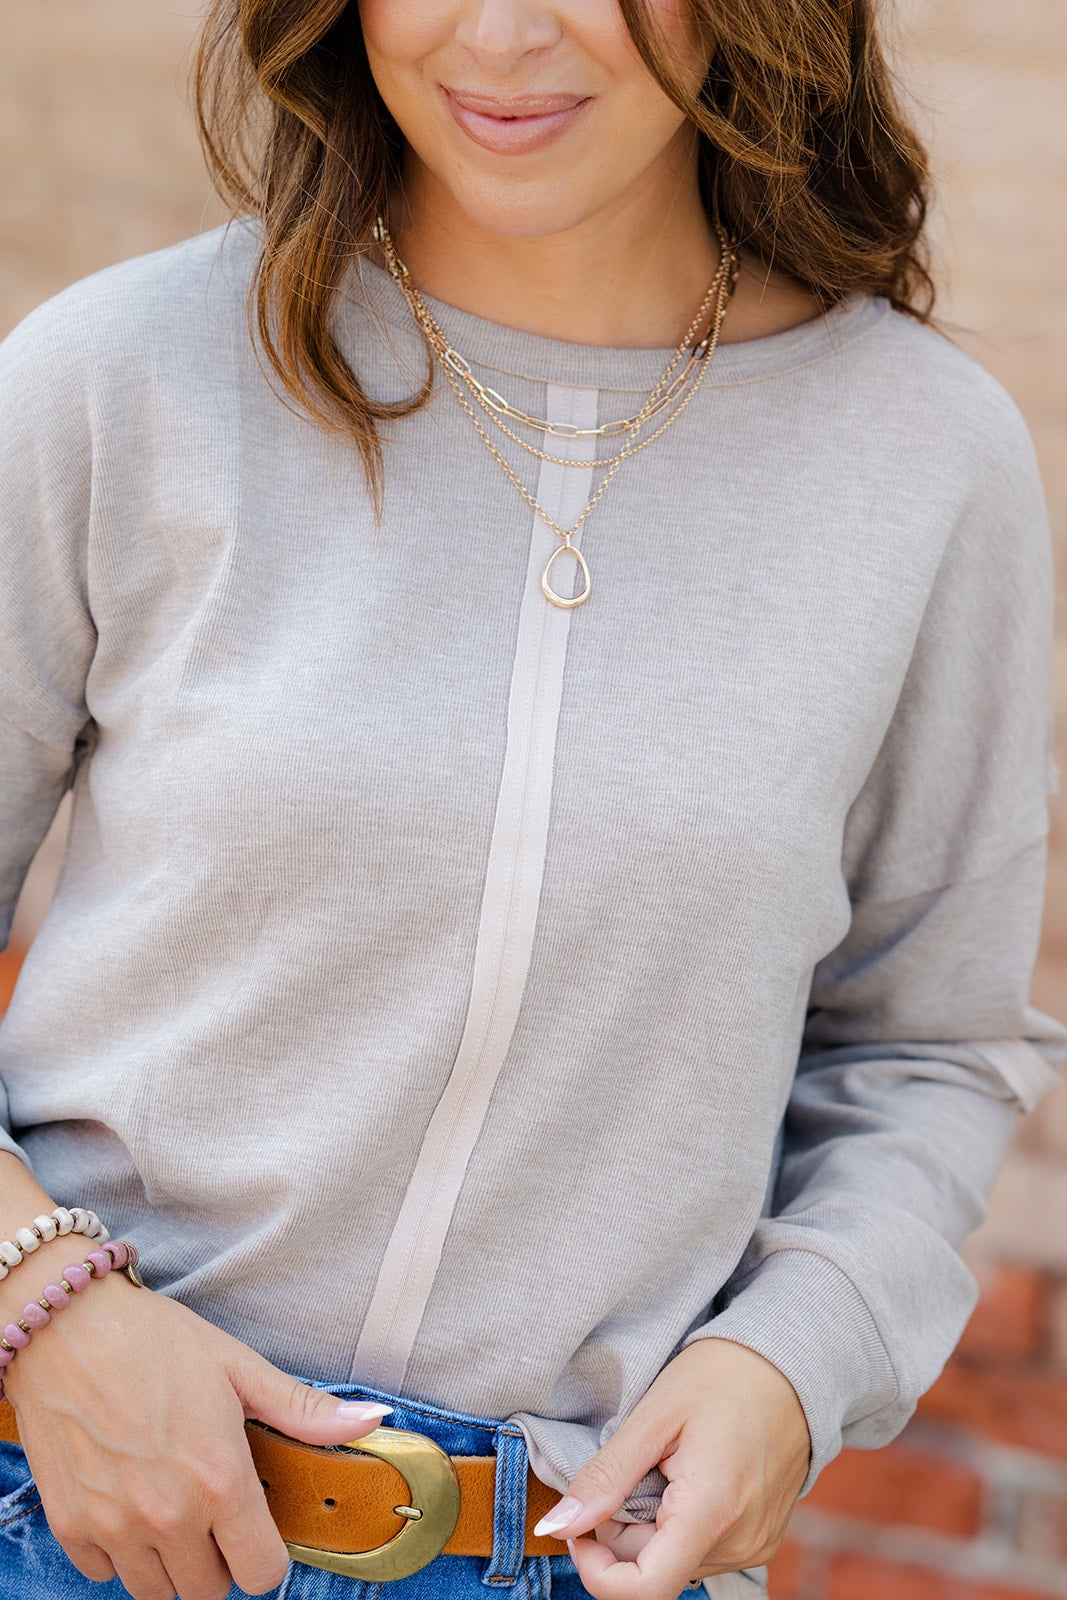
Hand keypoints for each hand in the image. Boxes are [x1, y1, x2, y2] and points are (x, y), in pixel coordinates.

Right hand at [5, 1265, 389, 1599]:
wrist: (67, 1326)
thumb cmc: (155, 1341)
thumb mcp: (239, 1367)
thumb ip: (302, 1408)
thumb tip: (370, 1421)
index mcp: (220, 1479)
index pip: (261, 1574)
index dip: (265, 1553)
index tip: (257, 1526)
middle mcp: (169, 1515)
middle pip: (208, 1590)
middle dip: (218, 1557)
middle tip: (212, 1509)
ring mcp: (115, 1526)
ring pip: (156, 1590)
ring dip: (169, 1561)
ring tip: (171, 1505)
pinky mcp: (71, 1525)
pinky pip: (104, 1574)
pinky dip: (118, 1552)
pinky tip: (128, 1503)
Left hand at [534, 1339, 809, 1599]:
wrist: (792, 1365)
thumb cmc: (723, 1376)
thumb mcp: (654, 1414)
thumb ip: (605, 1477)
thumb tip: (557, 1526)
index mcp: (711, 1510)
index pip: (644, 1591)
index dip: (596, 1571)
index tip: (581, 1526)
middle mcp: (739, 1543)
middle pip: (652, 1569)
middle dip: (622, 1529)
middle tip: (632, 1465)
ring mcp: (755, 1546)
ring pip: (673, 1560)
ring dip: (651, 1525)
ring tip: (667, 1465)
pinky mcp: (761, 1541)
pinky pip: (700, 1550)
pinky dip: (679, 1523)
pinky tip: (689, 1476)